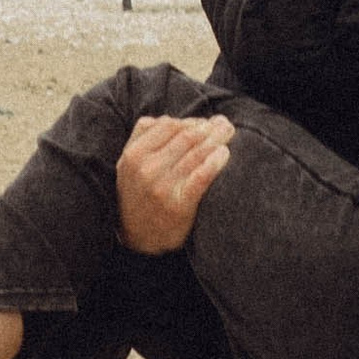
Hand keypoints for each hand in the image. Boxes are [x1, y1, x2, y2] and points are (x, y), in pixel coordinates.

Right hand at [117, 112, 234, 252]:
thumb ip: (145, 137)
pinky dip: (215, 162)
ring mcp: (162, 187)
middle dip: (209, 127)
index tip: (204, 123)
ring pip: (197, 152)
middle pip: (186, 136)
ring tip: (229, 133)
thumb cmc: (138, 196)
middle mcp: (146, 169)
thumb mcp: (129, 166)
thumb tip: (179, 118)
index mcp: (133, 155)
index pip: (168, 124)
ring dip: (218, 139)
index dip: (190, 120)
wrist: (138, 239)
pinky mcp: (179, 204)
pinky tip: (225, 154)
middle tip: (225, 124)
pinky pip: (202, 176)